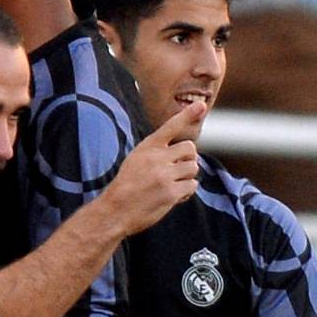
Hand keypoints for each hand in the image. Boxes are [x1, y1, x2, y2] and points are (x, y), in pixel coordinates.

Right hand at [101, 100, 202, 235]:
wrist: (114, 211)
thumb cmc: (126, 186)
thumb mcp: (136, 160)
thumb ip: (158, 152)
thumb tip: (188, 150)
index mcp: (147, 148)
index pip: (171, 126)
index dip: (187, 115)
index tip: (201, 105)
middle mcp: (157, 159)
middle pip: (190, 148)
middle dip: (188, 159)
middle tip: (177, 170)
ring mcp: (165, 176)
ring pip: (193, 167)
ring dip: (187, 176)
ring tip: (171, 184)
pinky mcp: (171, 193)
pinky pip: (192, 186)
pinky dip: (186, 192)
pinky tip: (172, 196)